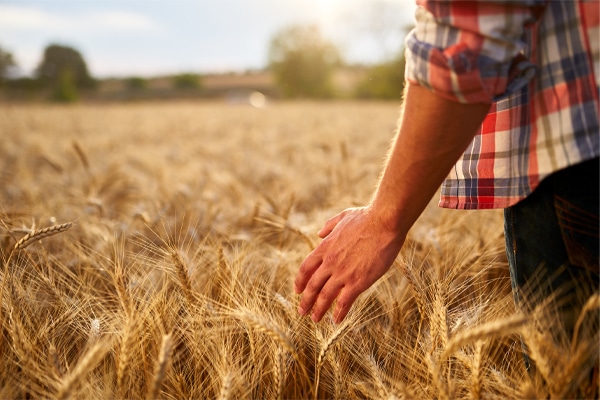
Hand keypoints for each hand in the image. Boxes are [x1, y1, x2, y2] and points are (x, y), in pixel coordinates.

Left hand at [294, 206, 404, 322]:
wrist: (384, 222)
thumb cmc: (367, 217)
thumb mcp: (343, 217)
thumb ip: (329, 226)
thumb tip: (319, 233)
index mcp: (325, 247)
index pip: (305, 268)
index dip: (300, 281)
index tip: (297, 290)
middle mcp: (330, 262)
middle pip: (312, 286)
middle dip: (306, 301)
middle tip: (302, 311)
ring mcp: (342, 273)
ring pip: (325, 296)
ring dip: (318, 309)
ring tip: (315, 319)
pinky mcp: (358, 281)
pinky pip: (344, 302)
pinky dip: (339, 313)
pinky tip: (336, 320)